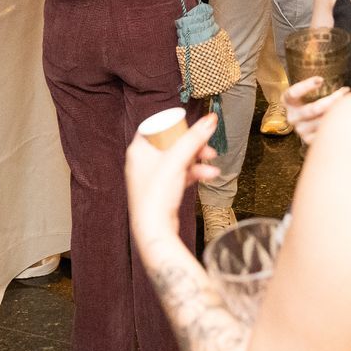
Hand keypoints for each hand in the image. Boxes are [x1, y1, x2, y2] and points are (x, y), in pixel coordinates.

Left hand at [125, 112, 218, 249]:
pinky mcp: (162, 190)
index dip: (173, 124)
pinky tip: (209, 175)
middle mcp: (142, 161)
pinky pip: (179, 174)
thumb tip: (210, 119)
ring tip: (212, 162)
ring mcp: (152, 177)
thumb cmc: (157, 195)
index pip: (155, 126)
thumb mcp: (177, 160)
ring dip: (197, 160)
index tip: (189, 125)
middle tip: (207, 146)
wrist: (155, 231)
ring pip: (178, 159)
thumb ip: (194, 139)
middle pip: (171, 143)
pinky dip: (193, 173)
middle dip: (193, 145)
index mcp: (138, 149)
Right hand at [280, 77, 347, 144]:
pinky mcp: (309, 139)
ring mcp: (300, 129)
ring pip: (322, 121)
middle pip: (314, 109)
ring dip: (337, 112)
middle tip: (345, 92)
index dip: (306, 86)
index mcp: (288, 101)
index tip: (321, 80)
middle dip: (332, 100)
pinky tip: (344, 117)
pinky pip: (326, 131)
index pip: (293, 93)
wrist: (307, 121)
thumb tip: (341, 87)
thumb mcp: (307, 91)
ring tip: (348, 104)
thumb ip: (316, 85)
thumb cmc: (310, 99)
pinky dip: (337, 123)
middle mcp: (292, 116)